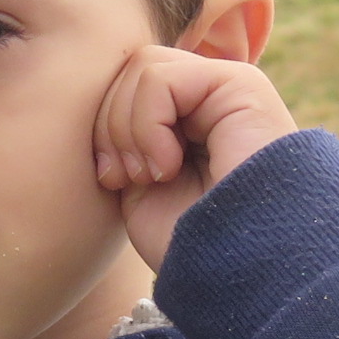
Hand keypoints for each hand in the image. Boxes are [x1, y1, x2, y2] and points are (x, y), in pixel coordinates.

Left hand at [93, 47, 297, 270]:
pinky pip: (161, 78)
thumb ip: (126, 136)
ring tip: (152, 176)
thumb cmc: (193, 243)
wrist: (244, 272)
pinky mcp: (241, 85)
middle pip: (131, 70)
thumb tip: (94, 95)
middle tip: (127, 179)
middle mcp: (212, 97)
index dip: (103, 128)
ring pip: (143, 67)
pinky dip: (148, 124)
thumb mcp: (141, 184)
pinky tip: (168, 167)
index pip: (126, 85)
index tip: (111, 180)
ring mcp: (228, 87)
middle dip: (110, 126)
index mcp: (191, 120)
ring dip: (128, 128)